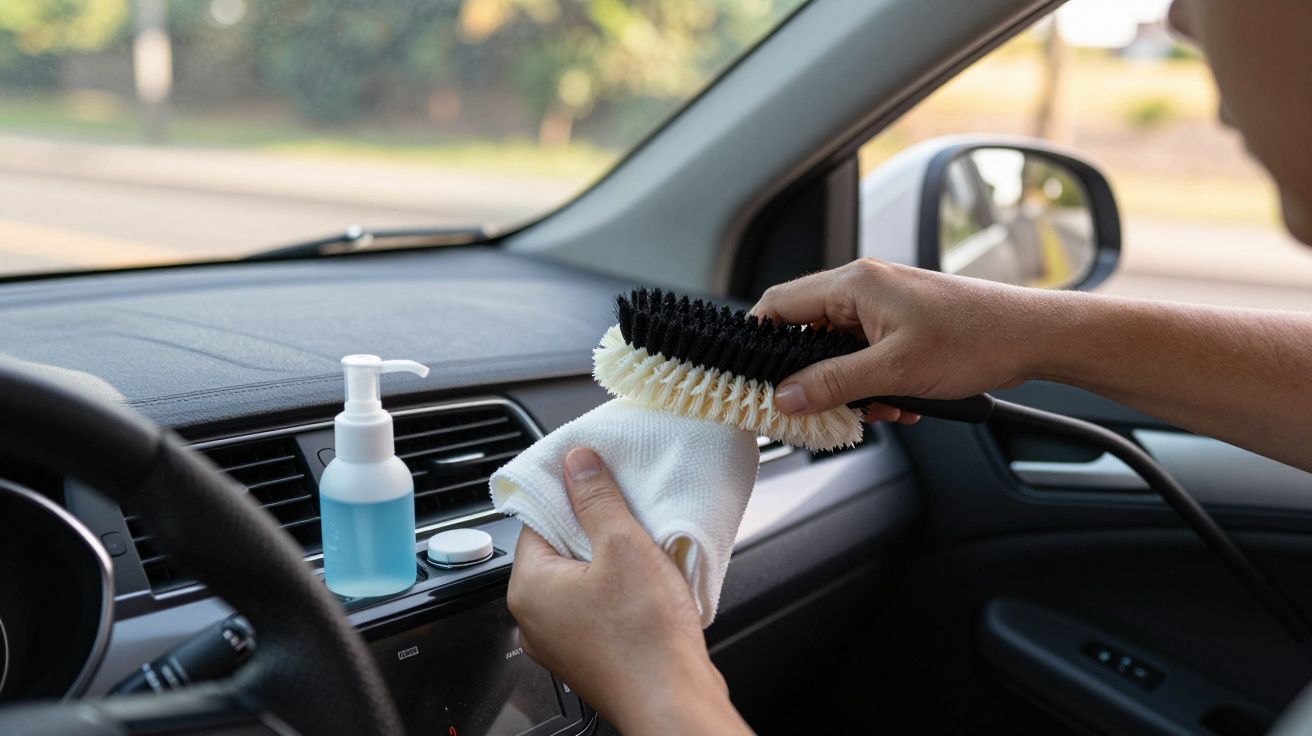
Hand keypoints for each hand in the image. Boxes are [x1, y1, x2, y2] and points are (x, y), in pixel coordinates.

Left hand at [507, 448, 751, 735]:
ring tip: (642, 553)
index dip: (572, 497)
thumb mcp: (623, 544)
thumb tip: (576, 463)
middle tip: (629, 518)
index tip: (598, 482)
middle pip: (559, 550)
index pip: (538, 520)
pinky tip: (646, 587)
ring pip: (580, 581)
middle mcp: (534, 619)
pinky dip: (616, 593)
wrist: (673, 700)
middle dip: (594, 530)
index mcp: (529, 588)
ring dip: (609, 563)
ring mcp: (560, 643)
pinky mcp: (587, 657)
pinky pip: (595, 610)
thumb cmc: (645, 636)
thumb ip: (595, 498)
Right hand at [751, 259, 1046, 418]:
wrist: (1033, 337)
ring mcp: (884, 305)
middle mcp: (864, 288)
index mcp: (854, 284)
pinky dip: (874, 382)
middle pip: (807, 332)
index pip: (779, 304)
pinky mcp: (902, 323)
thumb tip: (785, 395)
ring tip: (879, 407)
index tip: (751, 375)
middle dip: (812, 375)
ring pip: (838, 349)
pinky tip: (900, 401)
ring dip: (849, 385)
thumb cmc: (976, 338)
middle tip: (818, 407)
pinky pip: (867, 354)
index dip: (757, 339)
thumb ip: (833, 383)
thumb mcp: (895, 370)